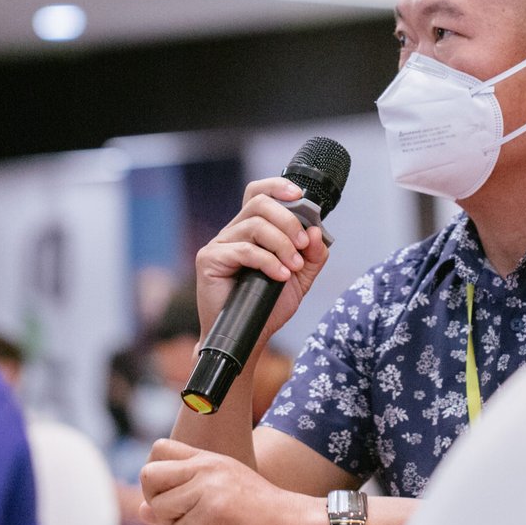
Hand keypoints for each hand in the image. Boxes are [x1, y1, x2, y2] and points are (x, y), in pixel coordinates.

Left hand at [138, 439, 326, 524]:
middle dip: (156, 501)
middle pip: (149, 475)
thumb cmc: (259, 513)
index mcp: (208, 458)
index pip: (159, 448)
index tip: (173, 494)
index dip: (156, 476)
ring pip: (160, 508)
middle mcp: (206, 466)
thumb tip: (141, 510)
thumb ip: (180, 498)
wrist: (293, 524)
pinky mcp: (214, 511)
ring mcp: (210, 487)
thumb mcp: (218, 495)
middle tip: (181, 515)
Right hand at [195, 177, 330, 349]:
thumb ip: (312, 255)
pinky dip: (268, 261)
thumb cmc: (268, 305)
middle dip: (289, 221)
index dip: (277, 187)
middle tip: (302, 246)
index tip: (300, 195)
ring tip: (293, 268)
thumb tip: (315, 231)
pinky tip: (279, 276)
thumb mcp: (300, 278)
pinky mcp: (210, 260)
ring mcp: (219, 244)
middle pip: (260, 204)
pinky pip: (244, 250)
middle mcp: (233, 231)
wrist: (249, 337)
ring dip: (282, 245)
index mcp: (252, 229)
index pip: (259, 194)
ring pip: (255, 226)